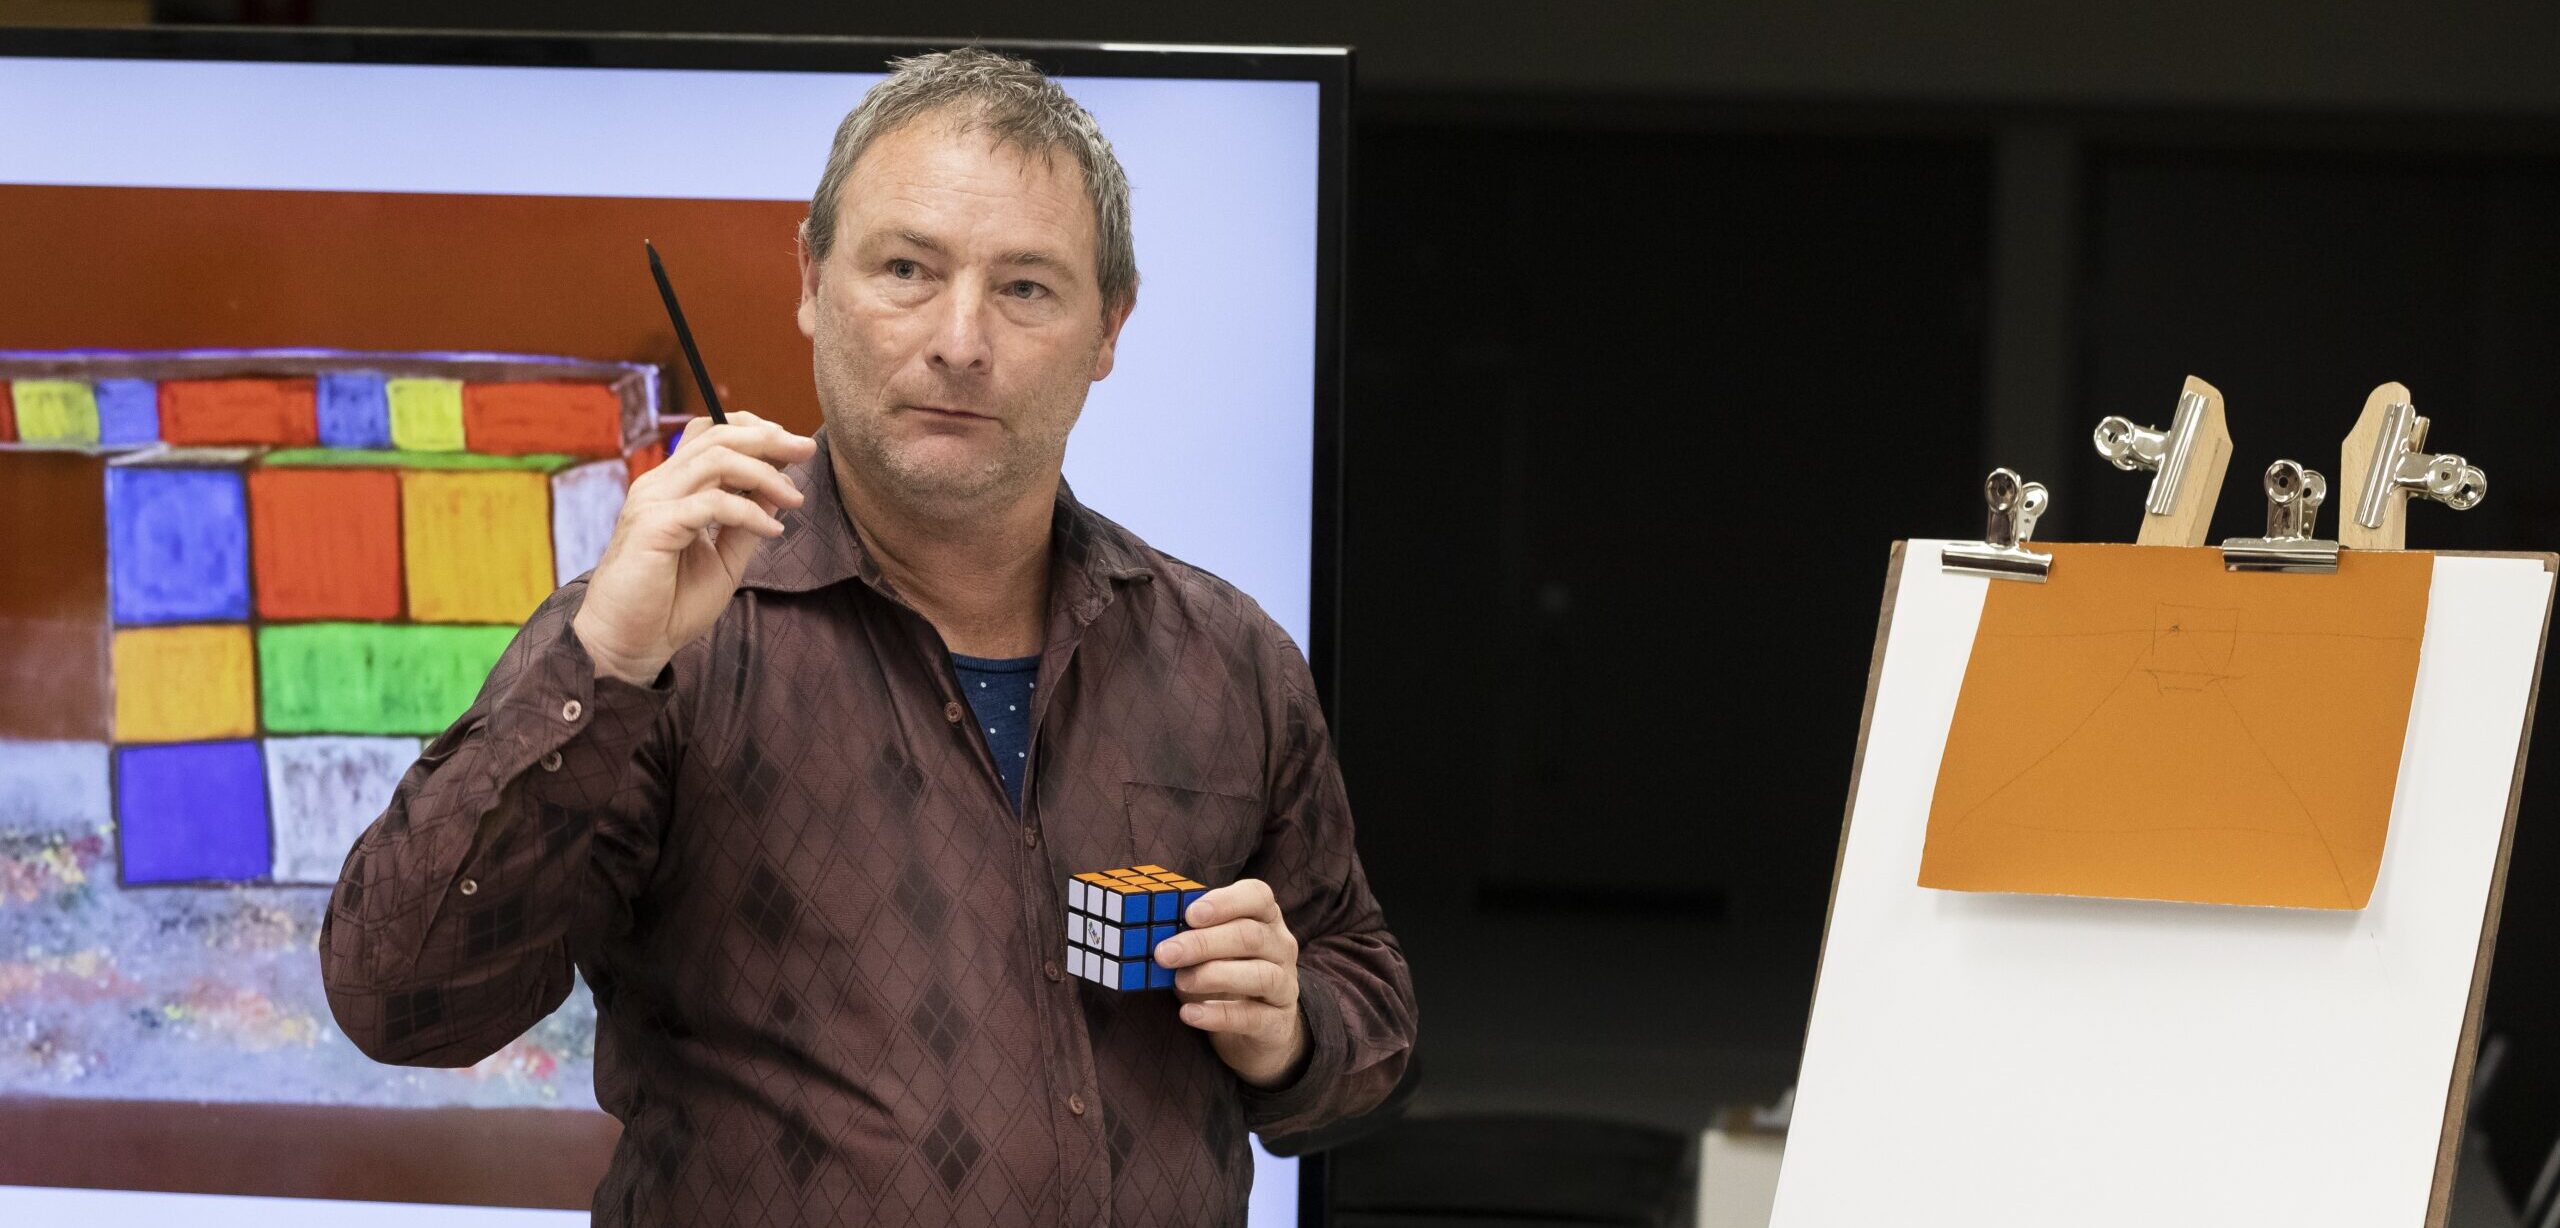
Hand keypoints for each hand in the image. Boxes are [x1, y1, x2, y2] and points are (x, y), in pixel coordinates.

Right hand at [571, 411, 816, 684]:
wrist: (630, 643)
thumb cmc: (672, 604)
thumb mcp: (725, 559)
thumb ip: (747, 523)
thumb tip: (780, 491)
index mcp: (672, 487)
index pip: (710, 434)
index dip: (753, 430)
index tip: (793, 446)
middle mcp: (659, 485)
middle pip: (717, 437)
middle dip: (768, 438)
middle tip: (807, 449)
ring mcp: (652, 501)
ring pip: (716, 460)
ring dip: (764, 474)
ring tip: (795, 498)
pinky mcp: (654, 525)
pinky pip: (713, 504)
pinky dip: (750, 512)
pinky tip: (773, 530)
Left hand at [1154, 878, 1307, 1088]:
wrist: (1257, 1028)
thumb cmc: (1226, 974)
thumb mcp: (1210, 949)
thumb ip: (1188, 934)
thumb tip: (1150, 929)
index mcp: (1265, 918)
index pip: (1257, 897)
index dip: (1225, 903)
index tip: (1190, 915)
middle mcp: (1281, 947)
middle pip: (1250, 936)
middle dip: (1204, 943)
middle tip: (1164, 954)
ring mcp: (1285, 985)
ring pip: (1260, 975)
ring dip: (1214, 976)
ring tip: (1180, 981)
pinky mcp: (1278, 1022)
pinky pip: (1253, 1017)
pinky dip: (1218, 1015)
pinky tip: (1189, 1014)